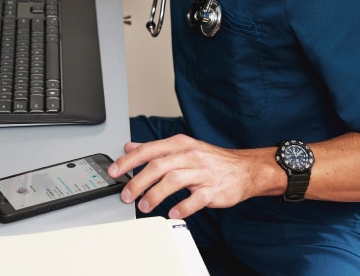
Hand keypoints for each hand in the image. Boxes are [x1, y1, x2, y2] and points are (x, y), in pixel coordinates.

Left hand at [107, 134, 259, 218]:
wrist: (245, 170)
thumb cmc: (212, 160)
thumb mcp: (184, 147)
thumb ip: (156, 148)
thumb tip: (130, 146)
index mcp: (181, 144)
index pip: (150, 150)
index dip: (129, 160)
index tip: (114, 171)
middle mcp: (190, 156)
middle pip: (158, 166)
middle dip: (138, 181)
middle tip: (126, 195)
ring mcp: (203, 173)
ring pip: (174, 180)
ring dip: (155, 195)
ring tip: (144, 206)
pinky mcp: (213, 190)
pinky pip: (195, 199)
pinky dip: (182, 207)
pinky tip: (172, 213)